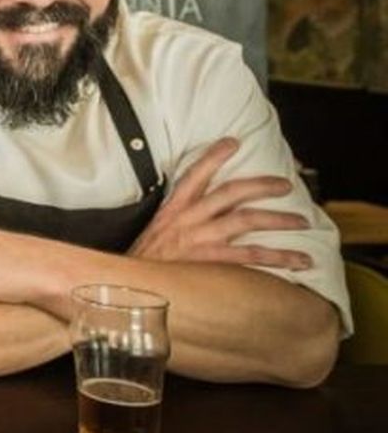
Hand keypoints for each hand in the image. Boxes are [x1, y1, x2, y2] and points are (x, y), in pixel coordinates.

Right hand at [129, 137, 311, 269]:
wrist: (129, 290)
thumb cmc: (146, 264)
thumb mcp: (156, 234)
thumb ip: (177, 223)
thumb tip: (201, 217)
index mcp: (173, 210)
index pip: (194, 175)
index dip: (213, 156)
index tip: (232, 142)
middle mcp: (188, 219)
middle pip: (230, 192)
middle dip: (261, 185)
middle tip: (286, 184)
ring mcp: (199, 239)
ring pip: (246, 220)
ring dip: (279, 219)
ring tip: (303, 221)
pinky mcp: (208, 262)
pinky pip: (249, 256)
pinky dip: (277, 257)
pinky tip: (299, 261)